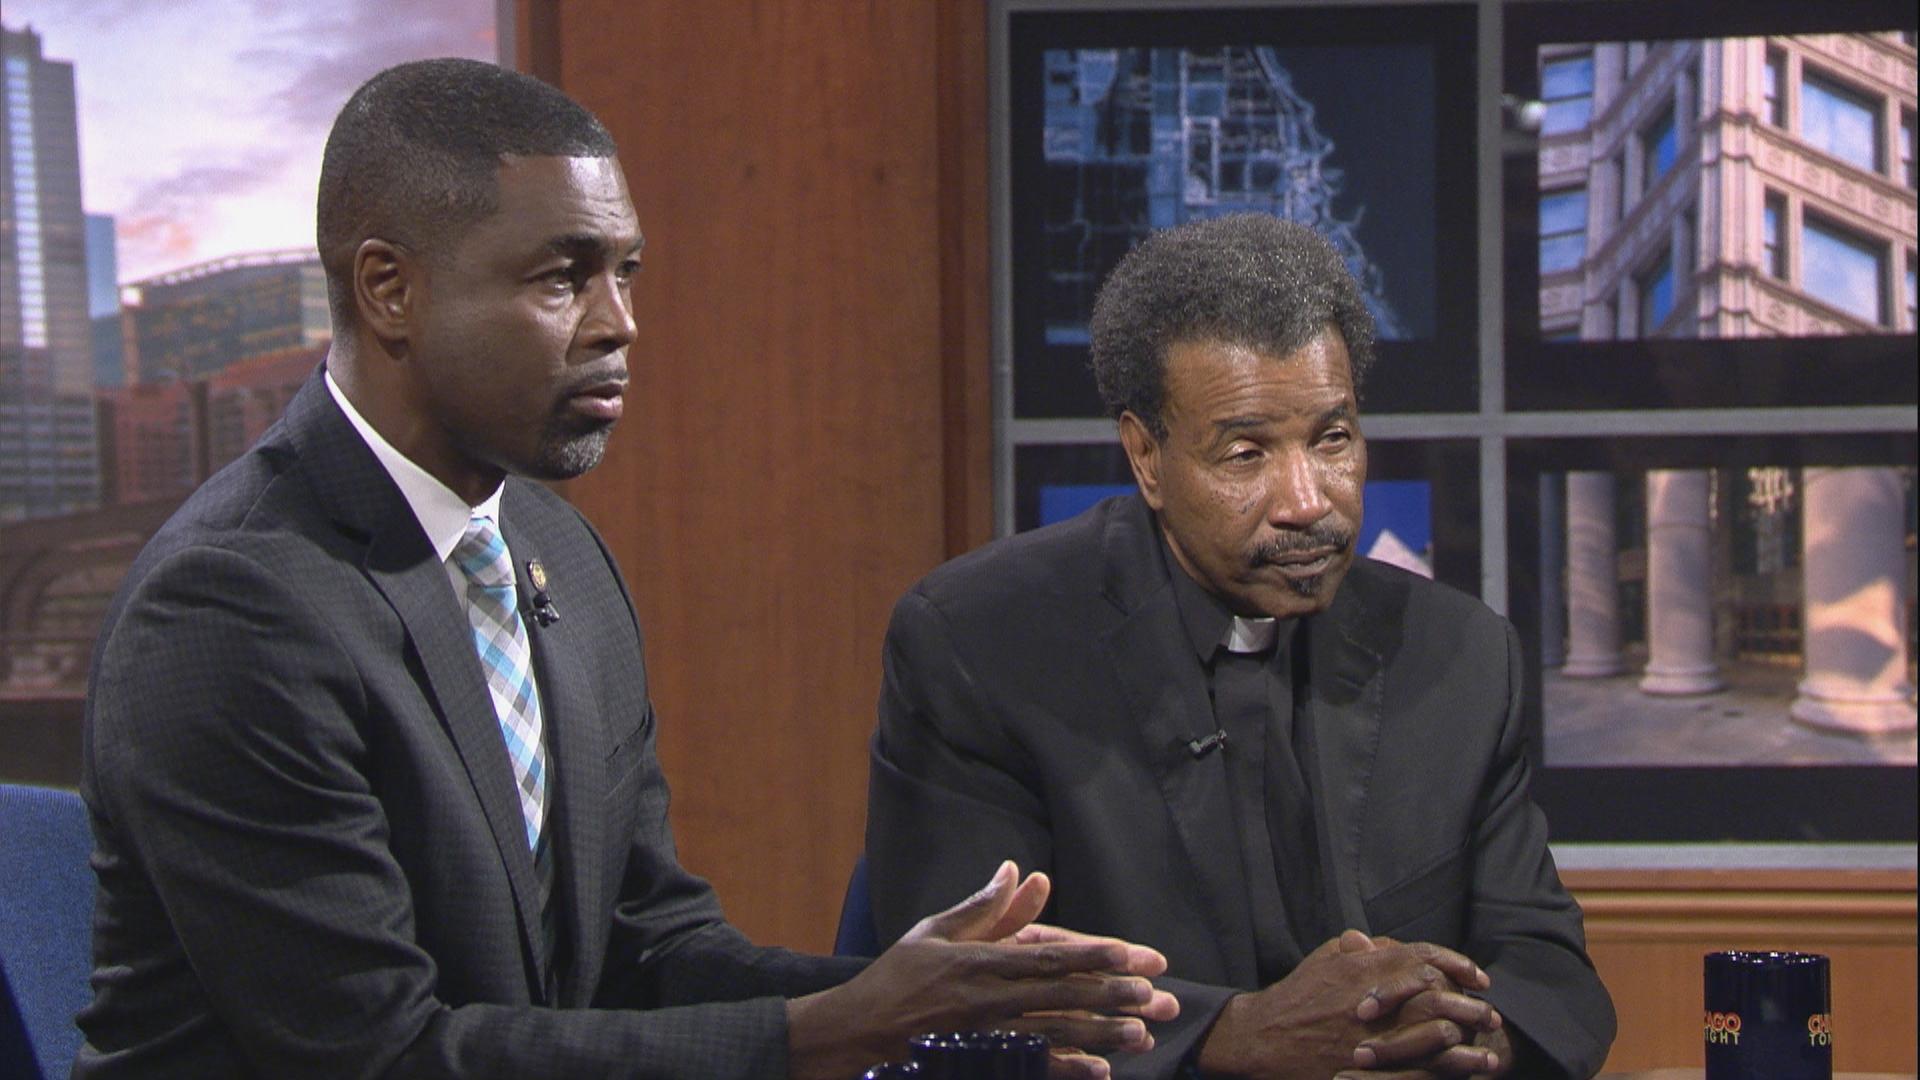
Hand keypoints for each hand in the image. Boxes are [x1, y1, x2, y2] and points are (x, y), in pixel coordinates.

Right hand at [786, 862, 1179, 1079]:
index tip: (1129, 953)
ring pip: (1055, 1034)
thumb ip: (981, 907)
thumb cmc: (896, 977)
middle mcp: (987, 999)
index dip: (1090, 954)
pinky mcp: (980, 1063)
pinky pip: (1032, 1068)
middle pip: (1060, 995)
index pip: (1045, 955)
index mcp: (978, 961)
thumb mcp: (933, 932)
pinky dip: (1067, 1068)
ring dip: (1101, 1033)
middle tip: (1155, 995)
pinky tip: (1099, 1070)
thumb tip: (1015, 870)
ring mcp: (985, 1036)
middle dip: (1111, 994)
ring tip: (1142, 1034)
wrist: (854, 1032)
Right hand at [1195, 930, 1490, 1079]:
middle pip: (1440, 994)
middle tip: (1489, 1014)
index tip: (1478, 977)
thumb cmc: (1295, 997)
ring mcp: (1376, 1031)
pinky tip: (1470, 1069)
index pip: (1424, 956)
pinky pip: (1423, 1064)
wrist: (1265, 1037)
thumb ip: (1353, 949)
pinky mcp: (1374, 1063)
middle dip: (1470, 1003)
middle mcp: (1376, 996)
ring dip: (1469, 1038)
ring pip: (1437, 1031)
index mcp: (1366, 967)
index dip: (1457, 964)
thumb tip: (1379, 941)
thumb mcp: (1322, 961)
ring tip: (1488, 1049)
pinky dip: (1452, 1065)